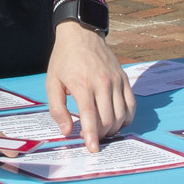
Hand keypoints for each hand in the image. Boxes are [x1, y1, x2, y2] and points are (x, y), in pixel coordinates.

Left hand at [47, 22, 133, 150]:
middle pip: (108, 119)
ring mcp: (116, 81)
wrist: (81, 34)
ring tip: (102, 130)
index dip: (92, 136)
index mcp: (83, 84)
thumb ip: (58, 109)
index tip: (93, 149)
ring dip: (113, 129)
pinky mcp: (124, 79)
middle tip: (92, 137)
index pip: (91, 117)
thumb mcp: (52, 82)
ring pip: (121, 115)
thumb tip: (67, 131)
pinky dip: (126, 118)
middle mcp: (103, 83)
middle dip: (101, 134)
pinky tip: (117, 121)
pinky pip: (131, 105)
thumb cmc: (64, 59)